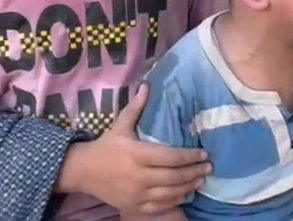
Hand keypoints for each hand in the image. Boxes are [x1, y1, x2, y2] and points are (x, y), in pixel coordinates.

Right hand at [61, 84, 209, 214]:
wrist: (83, 171)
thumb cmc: (106, 146)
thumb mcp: (120, 125)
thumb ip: (136, 107)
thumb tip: (147, 85)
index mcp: (137, 154)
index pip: (170, 156)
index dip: (189, 156)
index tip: (204, 154)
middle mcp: (138, 175)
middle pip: (174, 176)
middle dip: (194, 172)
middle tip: (209, 168)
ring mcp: (136, 193)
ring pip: (169, 193)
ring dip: (188, 187)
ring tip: (201, 180)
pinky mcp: (134, 206)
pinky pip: (160, 207)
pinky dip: (175, 201)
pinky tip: (185, 194)